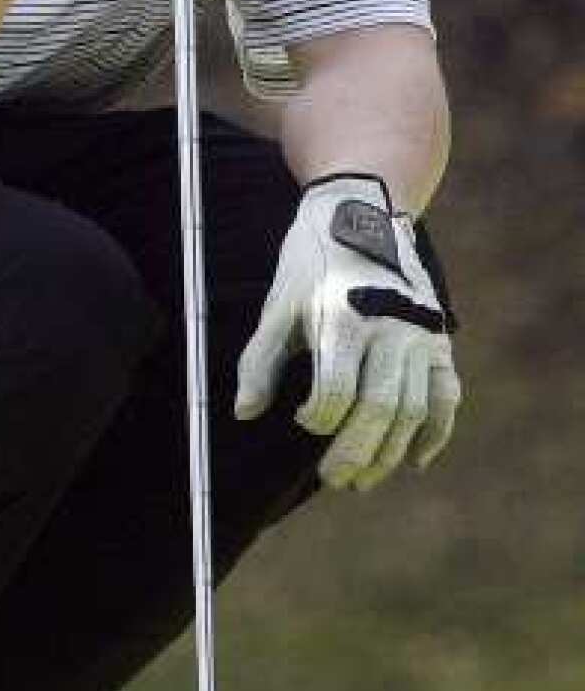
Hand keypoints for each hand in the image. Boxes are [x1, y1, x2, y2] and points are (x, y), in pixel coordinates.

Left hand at [235, 174, 460, 490]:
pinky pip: (446, 396)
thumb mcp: (278, 304)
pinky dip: (435, 432)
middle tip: (335, 479)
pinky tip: (414, 461)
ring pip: (414, 410)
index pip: (336, 392)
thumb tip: (244, 414)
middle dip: (356, 452)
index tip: (302, 420)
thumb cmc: (311, 261)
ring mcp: (420, 335)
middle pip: (380, 410)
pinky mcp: (438, 339)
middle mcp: (390, 329)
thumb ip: (260, 361)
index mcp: (344, 317)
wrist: (363, 211)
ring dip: (390, 452)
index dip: (317, 419)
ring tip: (364, 478)